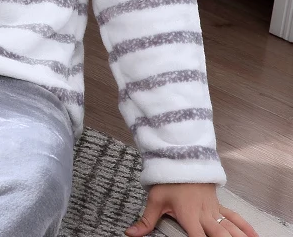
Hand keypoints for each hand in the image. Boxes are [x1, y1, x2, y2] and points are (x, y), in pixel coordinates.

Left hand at [125, 183, 259, 236]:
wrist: (180, 157)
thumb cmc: (167, 179)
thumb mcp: (154, 199)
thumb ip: (146, 221)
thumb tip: (130, 233)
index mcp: (189, 216)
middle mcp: (205, 215)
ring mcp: (214, 210)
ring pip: (231, 229)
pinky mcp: (218, 205)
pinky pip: (234, 217)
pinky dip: (245, 228)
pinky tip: (255, 236)